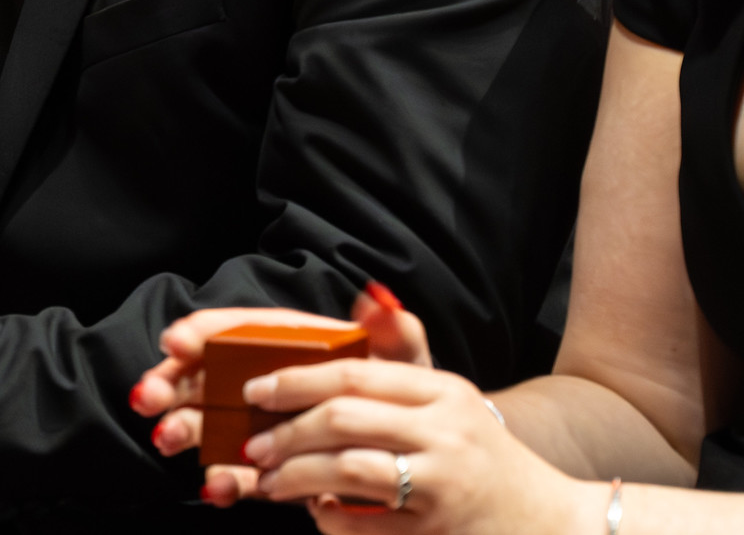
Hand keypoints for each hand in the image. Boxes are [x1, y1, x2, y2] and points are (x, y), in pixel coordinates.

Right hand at [131, 284, 432, 505]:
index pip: (240, 330)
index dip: (204, 331)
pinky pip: (241, 475)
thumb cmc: (404, 401)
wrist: (420, 459)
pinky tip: (216, 487)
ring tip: (166, 438)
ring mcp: (264, 427)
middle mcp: (269, 383)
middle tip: (148, 396)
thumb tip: (379, 297)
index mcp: (294, 348)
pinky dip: (225, 481)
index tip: (176, 339)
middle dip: (174, 382)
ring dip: (184, 429)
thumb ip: (392, 332)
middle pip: (210, 374)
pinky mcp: (272, 471)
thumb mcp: (404, 366)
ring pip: (212, 423)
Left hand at [242, 359, 587, 534]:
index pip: (354, 374)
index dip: (295, 381)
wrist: (554, 521)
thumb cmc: (481, 455)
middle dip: (285, 432)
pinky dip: (330, 518)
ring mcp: (444, 484)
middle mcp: (445, 432)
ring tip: (268, 481)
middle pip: (342, 420)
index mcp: (443, 392)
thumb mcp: (448, 398)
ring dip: (295, 476)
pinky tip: (317, 512)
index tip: (255, 390)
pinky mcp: (437, 532)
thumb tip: (368, 296)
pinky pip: (366, 524)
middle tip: (252, 443)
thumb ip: (401, 352)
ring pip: (347, 471)